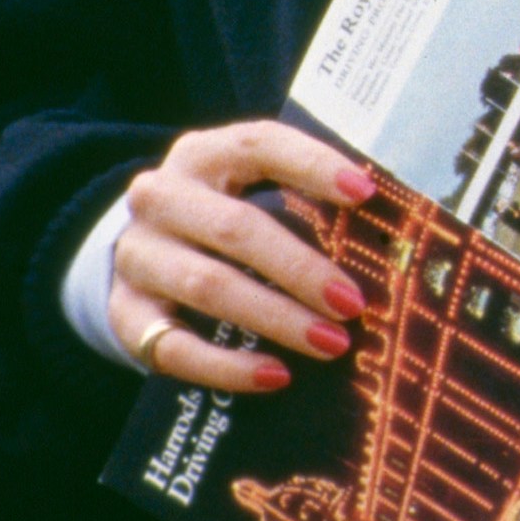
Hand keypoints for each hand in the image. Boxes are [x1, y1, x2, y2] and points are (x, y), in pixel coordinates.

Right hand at [104, 119, 376, 395]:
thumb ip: (309, 197)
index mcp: (205, 154)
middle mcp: (161, 199)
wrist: (143, 248)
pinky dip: (227, 365)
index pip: (259, 145)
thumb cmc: (226, 213)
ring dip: (275, 318)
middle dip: (301, 269)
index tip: (365, 193)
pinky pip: (173, 346)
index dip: (313, 165)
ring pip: (206, 286)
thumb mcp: (255, 186)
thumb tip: (394, 231)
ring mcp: (138, 256)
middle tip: (355, 304)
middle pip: (234, 228)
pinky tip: (277, 375)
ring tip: (332, 342)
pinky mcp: (125, 313)